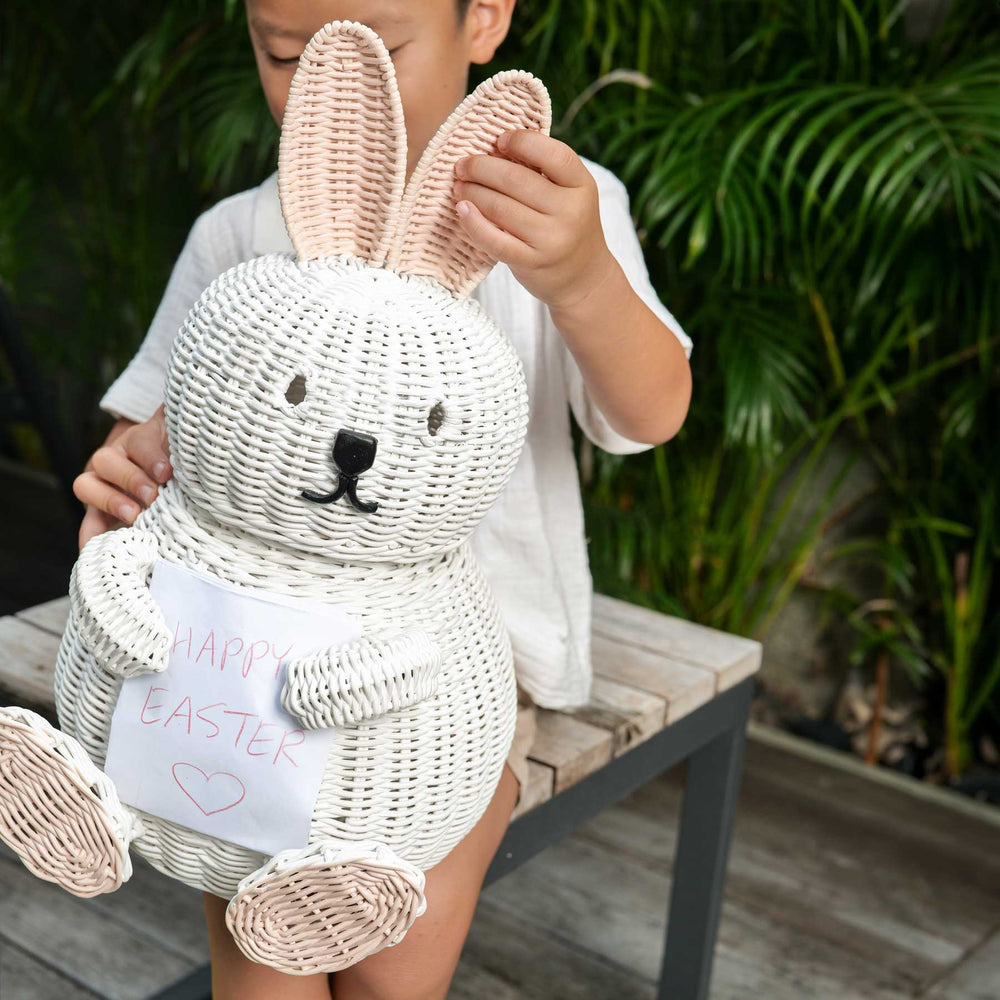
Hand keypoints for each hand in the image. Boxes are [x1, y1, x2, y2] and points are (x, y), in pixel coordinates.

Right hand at [74, 405, 171, 550]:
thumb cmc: (173, 459)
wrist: (159, 475)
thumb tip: (192, 401)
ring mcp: (99, 485)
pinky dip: (90, 537)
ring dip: (109, 500)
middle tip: (153, 495)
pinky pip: (87, 524)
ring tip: (135, 515)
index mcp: (136, 440)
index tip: (167, 471)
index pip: (139, 442)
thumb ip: (184, 428)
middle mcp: (112, 459)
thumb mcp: (180, 442)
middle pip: (106, 460)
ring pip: (86, 485)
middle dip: (130, 478)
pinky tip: (98, 549)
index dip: (151, 456)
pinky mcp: (95, 512)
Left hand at [452, 130, 618, 312]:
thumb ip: (543, 172)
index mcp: (582, 186)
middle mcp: (570, 212)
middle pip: (516, 180)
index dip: (522, 142)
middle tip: (463, 166)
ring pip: (500, 207)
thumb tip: (493, 148)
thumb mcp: (569, 194)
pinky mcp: (531, 262)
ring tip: (460, 187)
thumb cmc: (567, 226)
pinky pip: (494, 240)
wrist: (582, 277)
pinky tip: (462, 210)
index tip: (499, 141)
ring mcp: (551, 239)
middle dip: (481, 167)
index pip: (554, 154)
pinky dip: (473, 223)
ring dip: (472, 193)